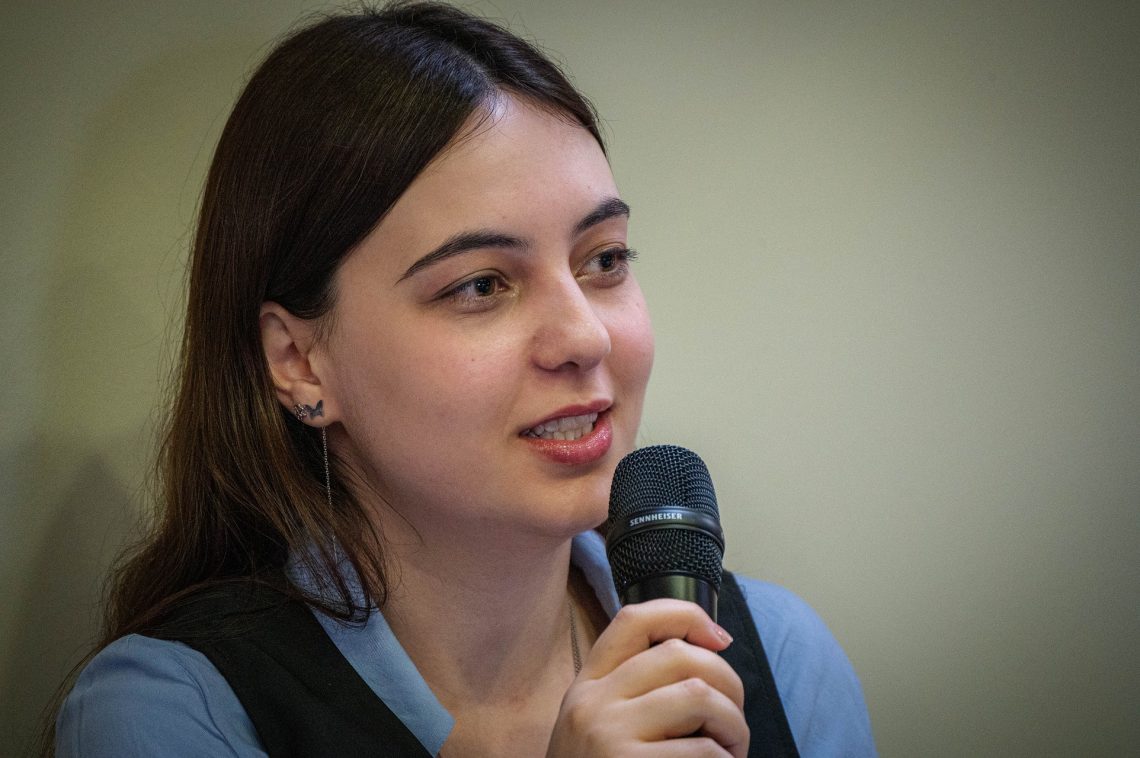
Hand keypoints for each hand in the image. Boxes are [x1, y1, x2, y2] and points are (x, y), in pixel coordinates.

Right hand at [546, 599, 748, 757]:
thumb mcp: (598, 726)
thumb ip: (635, 691)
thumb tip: (710, 650)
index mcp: (586, 686)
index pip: (634, 620)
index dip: (685, 615)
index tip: (719, 638)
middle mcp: (593, 704)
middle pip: (680, 655)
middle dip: (728, 682)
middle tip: (734, 721)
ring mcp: (610, 738)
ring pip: (700, 697)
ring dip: (734, 726)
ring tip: (731, 752)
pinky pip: (705, 752)